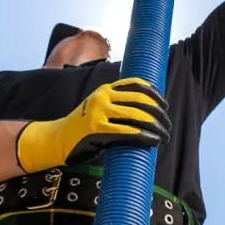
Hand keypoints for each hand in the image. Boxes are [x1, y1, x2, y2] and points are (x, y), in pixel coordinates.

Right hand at [15, 77, 170, 172]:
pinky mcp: (97, 130)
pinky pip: (127, 131)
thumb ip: (117, 106)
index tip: (165, 105)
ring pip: (136, 115)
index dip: (154, 93)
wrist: (56, 139)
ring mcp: (99, 112)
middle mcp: (103, 96)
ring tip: (164, 135)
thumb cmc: (82, 128)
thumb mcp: (99, 108)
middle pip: (140, 99)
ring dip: (155, 126)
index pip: (136, 84)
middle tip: (168, 125)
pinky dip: (144, 136)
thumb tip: (147, 112)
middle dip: (159, 113)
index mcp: (105, 89)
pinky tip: (153, 141)